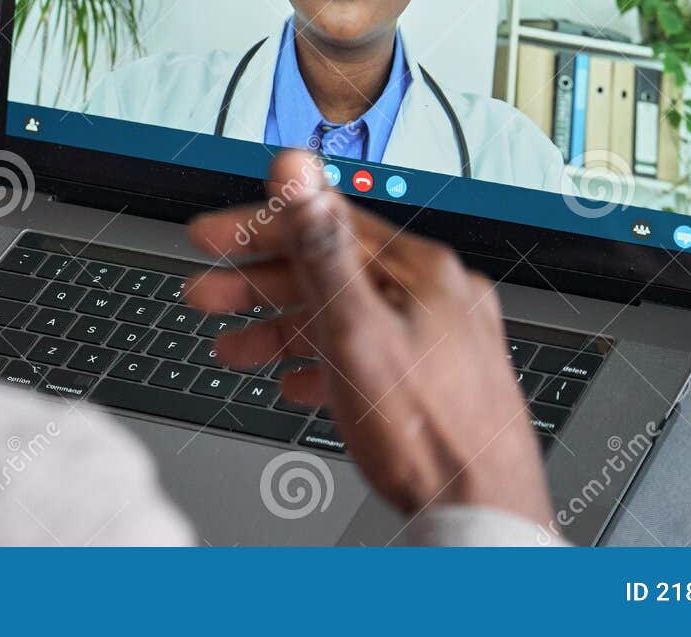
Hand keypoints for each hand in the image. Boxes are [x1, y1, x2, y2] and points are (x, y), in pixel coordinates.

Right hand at [184, 151, 552, 530]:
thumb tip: (299, 172)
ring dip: (284, 327)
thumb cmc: (427, 435)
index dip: (259, 228)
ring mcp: (442, 337)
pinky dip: (326, 360)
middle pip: (333, 270)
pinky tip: (298, 384)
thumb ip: (321, 248)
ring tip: (235, 352)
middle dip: (260, 284)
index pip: (327, 223)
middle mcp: (439, 294)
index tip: (210, 238)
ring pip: (348, 314)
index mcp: (422, 271)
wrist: (483, 517)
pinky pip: (370, 353)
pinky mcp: (441, 379)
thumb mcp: (355, 332)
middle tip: (206, 296)